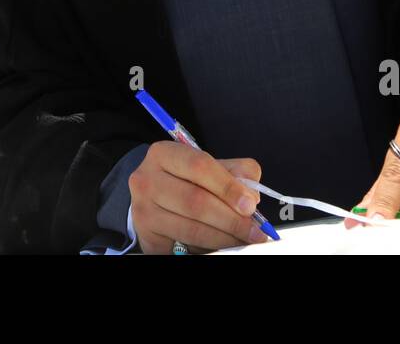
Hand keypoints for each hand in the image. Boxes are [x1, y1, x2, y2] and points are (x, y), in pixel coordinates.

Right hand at [129, 140, 268, 253]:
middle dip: (231, 219)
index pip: (199, 166)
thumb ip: (234, 172)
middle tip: (256, 230)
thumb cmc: (185, 180)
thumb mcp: (208, 167)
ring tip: (245, 239)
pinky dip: (210, 246)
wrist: (152, 199)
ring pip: (192, 229)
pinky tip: (224, 243)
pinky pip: (186, 245)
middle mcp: (147, 180)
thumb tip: (251, 195)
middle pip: (195, 202)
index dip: (228, 187)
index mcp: (163, 154)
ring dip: (224, 237)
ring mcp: (144, 211)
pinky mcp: (148, 238)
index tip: (251, 205)